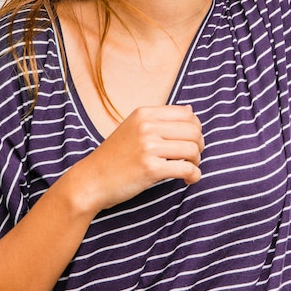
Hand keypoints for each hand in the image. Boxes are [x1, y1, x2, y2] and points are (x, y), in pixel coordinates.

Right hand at [67, 104, 204, 212]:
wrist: (90, 180)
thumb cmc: (114, 156)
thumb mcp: (133, 127)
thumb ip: (160, 118)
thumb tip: (191, 110)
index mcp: (144, 113)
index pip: (187, 114)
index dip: (196, 128)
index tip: (192, 141)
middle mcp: (146, 126)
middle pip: (193, 130)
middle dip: (200, 145)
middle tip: (194, 157)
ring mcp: (148, 147)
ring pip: (193, 149)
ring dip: (197, 161)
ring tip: (190, 169)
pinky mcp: (150, 168)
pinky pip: (186, 168)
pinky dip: (194, 175)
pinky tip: (189, 180)